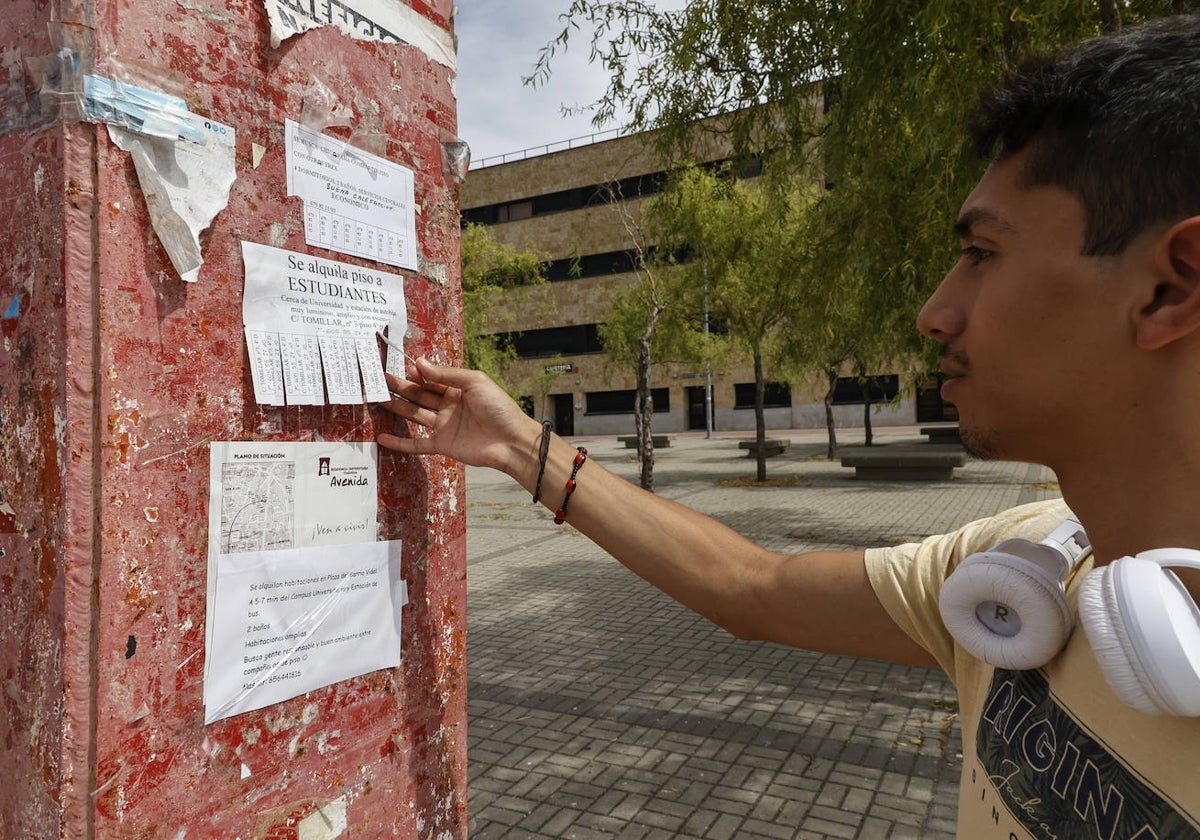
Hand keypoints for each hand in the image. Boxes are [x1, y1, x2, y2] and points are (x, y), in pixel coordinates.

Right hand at [377, 358, 539, 475]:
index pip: (432, 378)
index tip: (399, 366)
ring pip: (416, 414)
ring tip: (377, 398)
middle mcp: (449, 405)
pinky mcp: (444, 445)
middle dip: (401, 387)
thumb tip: (420, 363)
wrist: (511, 441)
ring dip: (397, 407)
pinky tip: (382, 438)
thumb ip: (446, 374)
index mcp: (458, 388)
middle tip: (380, 380)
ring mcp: (445, 425)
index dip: (416, 372)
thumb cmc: (499, 407)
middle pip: (420, 395)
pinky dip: (400, 442)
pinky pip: (418, 444)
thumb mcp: (475, 382)